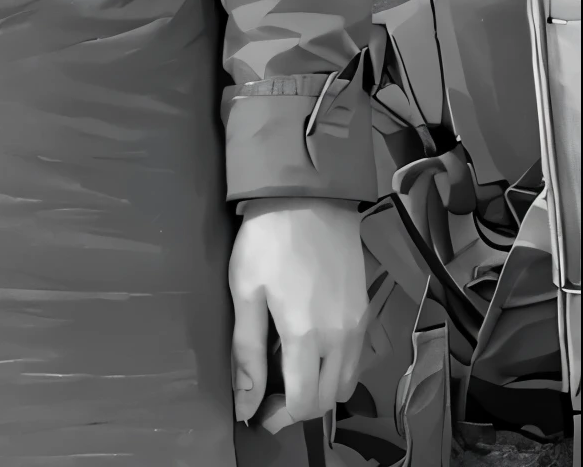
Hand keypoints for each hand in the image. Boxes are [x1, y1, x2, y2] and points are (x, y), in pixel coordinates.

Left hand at [229, 198, 366, 432]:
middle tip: (271, 394)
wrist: (309, 193)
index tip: (259, 412)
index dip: (280, 417)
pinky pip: (356, 358)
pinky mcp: (365, 310)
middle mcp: (339, 338)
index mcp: (306, 336)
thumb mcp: (245, 290)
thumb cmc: (268, 239)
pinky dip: (337, 367)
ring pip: (346, 382)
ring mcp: (358, 325)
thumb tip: (245, 402)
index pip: (303, 403)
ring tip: (291, 372)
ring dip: (321, 389)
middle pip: (327, 399)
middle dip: (299, 407)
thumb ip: (246, 351)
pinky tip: (313, 348)